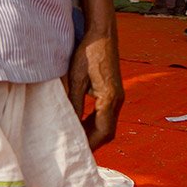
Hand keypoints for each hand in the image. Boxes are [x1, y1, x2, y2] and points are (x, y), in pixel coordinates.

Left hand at [67, 29, 123, 148]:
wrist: (102, 34)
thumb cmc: (88, 53)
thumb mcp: (76, 78)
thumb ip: (74, 102)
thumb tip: (69, 123)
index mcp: (110, 99)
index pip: (103, 132)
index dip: (91, 144)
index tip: (78, 152)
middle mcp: (118, 100)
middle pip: (107, 131)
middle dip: (92, 142)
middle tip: (74, 148)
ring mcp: (117, 96)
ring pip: (107, 123)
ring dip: (93, 132)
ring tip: (75, 138)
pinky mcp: (113, 91)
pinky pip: (106, 113)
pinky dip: (95, 122)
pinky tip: (81, 122)